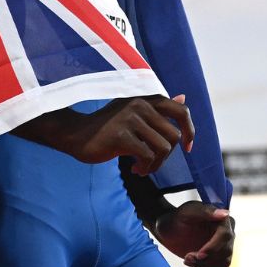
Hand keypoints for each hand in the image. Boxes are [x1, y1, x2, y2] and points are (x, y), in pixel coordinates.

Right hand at [13, 94, 193, 174]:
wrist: (77, 134)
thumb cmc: (108, 126)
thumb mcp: (134, 112)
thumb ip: (158, 107)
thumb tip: (183, 96)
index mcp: (145, 98)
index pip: (181, 111)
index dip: (189, 130)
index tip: (188, 147)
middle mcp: (140, 104)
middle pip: (174, 136)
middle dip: (167, 155)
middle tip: (152, 161)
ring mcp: (130, 119)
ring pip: (163, 148)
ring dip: (156, 164)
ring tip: (142, 167)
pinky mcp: (121, 136)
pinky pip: (148, 156)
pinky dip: (146, 168)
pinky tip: (134, 169)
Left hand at [152, 201, 234, 266]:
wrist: (171, 229)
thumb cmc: (179, 217)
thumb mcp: (188, 212)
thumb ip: (205, 212)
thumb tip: (225, 214)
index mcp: (222, 218)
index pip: (225, 235)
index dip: (213, 247)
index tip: (199, 255)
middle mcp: (228, 232)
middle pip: (226, 251)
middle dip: (206, 258)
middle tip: (188, 257)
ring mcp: (225, 245)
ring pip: (224, 262)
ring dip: (205, 264)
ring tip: (187, 259)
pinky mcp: (220, 256)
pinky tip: (192, 261)